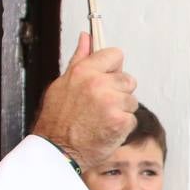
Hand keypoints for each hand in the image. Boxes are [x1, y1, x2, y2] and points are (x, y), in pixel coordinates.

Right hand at [31, 32, 138, 173]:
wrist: (58, 152)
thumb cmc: (57, 120)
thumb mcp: (62, 84)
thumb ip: (79, 59)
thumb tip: (87, 37)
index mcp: (84, 71)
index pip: (116, 55)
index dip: (113, 68)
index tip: (107, 78)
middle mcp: (98, 83)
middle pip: (128, 79)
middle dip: (119, 92)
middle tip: (101, 106)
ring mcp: (111, 102)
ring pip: (132, 100)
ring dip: (121, 111)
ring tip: (101, 119)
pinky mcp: (120, 121)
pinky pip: (132, 119)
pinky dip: (122, 127)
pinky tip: (105, 130)